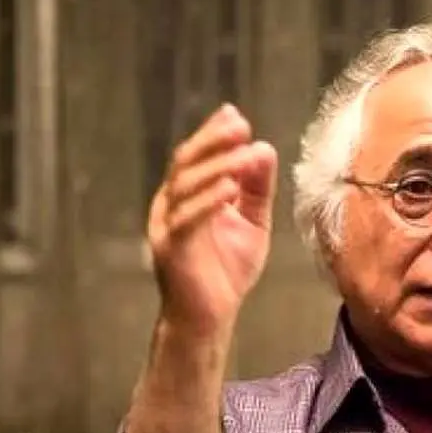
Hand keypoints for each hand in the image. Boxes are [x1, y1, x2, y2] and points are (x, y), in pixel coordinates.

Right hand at [147, 104, 277, 337]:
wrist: (209, 317)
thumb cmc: (226, 270)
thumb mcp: (252, 222)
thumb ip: (257, 188)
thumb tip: (263, 148)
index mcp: (187, 195)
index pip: (197, 156)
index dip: (213, 133)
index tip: (236, 115)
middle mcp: (171, 205)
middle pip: (186, 163)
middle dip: (212, 141)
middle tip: (239, 126)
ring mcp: (167, 226)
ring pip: (185, 186)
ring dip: (216, 167)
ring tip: (243, 155)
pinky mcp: (172, 249)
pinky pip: (188, 219)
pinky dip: (208, 201)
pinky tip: (230, 188)